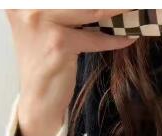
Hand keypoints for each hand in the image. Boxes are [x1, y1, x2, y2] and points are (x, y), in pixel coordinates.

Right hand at [6, 10, 136, 135]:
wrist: (38, 99)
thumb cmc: (46, 64)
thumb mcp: (49, 28)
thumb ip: (66, 12)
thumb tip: (103, 7)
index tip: (116, 1)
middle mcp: (28, 5)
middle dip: (110, 4)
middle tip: (131, 4)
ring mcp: (41, 21)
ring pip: (91, 10)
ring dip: (117, 11)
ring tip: (134, 10)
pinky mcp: (58, 43)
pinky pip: (95, 38)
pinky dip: (114, 39)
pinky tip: (128, 38)